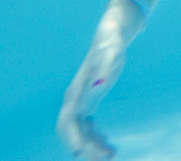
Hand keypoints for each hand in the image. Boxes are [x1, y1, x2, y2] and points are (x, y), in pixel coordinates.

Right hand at [57, 29, 126, 159]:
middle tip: (106, 158)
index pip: (68, 122)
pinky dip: (96, 137)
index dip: (74, 139)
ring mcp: (81, 101)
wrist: (111, 33)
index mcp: (76, 91)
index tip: (85, 154)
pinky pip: (88, 126)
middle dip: (85, 148)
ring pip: (80, 132)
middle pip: (72, 131)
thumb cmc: (111, 41)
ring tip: (111, 154)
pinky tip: (108, 144)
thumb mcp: (112, 50)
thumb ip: (105, 65)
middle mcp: (75, 99)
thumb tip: (100, 85)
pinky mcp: (90, 101)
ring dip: (92, 146)